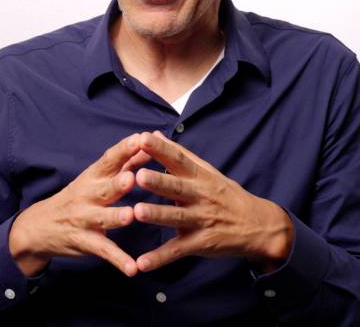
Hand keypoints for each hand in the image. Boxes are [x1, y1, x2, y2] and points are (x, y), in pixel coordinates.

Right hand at [9, 134, 151, 276]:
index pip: (108, 160)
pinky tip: (133, 269)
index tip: (140, 139)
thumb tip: (145, 142)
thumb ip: (123, 162)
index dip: (123, 150)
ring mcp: (84, 219)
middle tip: (131, 178)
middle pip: (104, 188)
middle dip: (117, 183)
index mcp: (92, 177)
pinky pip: (104, 251)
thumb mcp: (95, 177)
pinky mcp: (85, 242)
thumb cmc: (77, 197)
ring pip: (102, 218)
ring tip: (130, 217)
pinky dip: (118, 260)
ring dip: (115, 217)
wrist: (40, 226)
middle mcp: (87, 196)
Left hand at [132, 131, 293, 272]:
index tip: (142, 139)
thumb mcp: (207, 171)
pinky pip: (177, 251)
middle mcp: (200, 197)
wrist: (260, 226)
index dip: (161, 149)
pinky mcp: (200, 244)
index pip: (179, 160)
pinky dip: (159, 258)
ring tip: (137, 212)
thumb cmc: (226, 195)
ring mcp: (201, 221)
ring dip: (157, 215)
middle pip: (177, 188)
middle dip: (158, 182)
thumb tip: (154, 134)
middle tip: (139, 176)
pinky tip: (141, 264)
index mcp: (200, 177)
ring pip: (176, 217)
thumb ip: (179, 154)